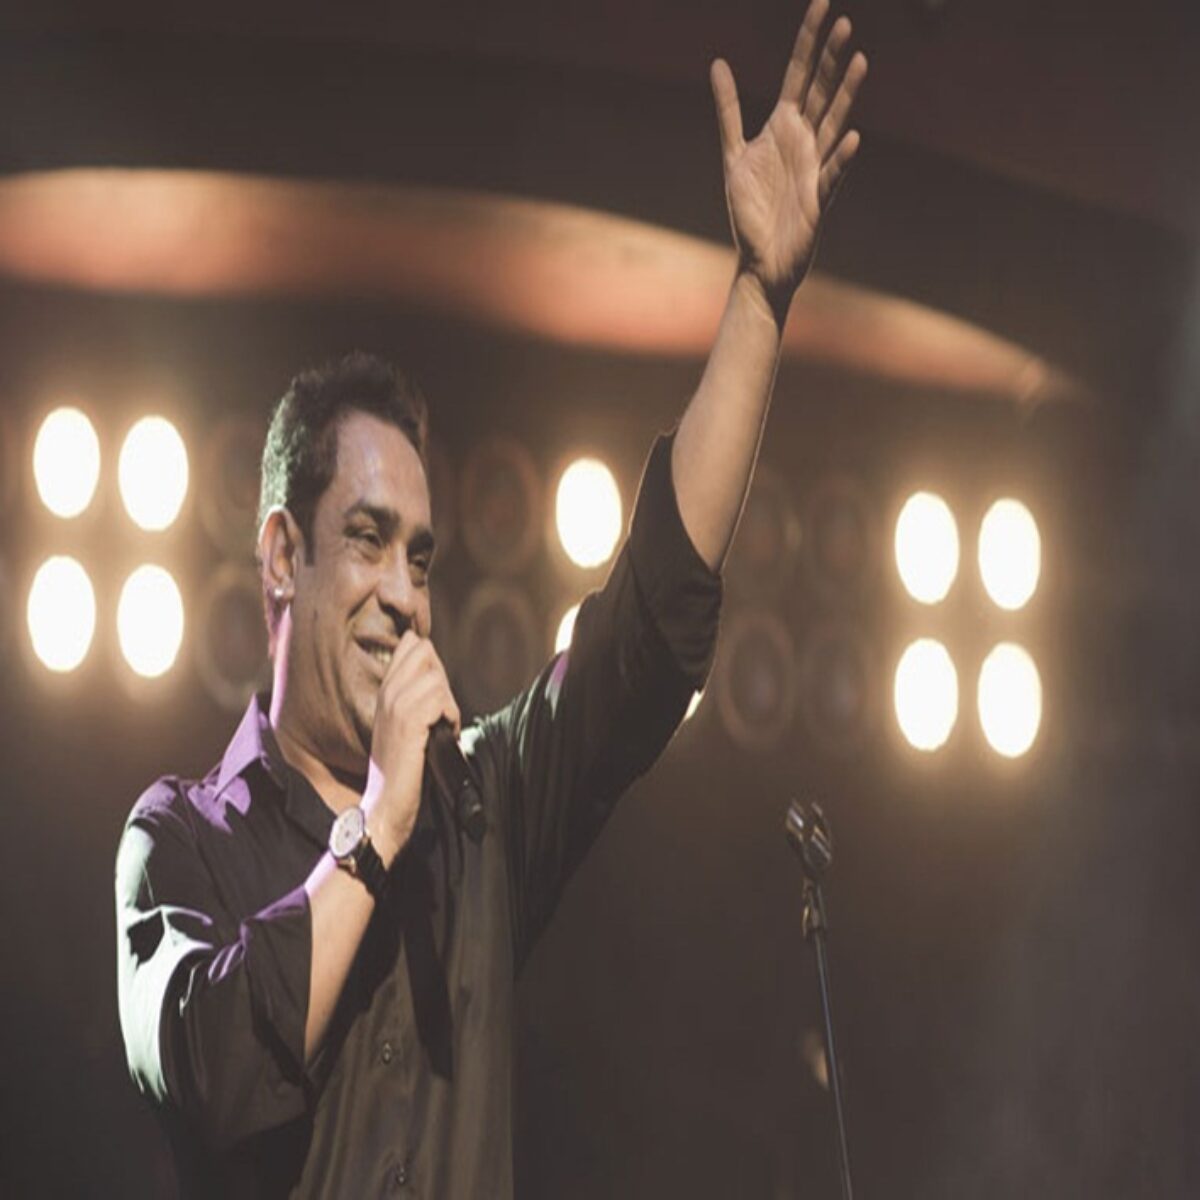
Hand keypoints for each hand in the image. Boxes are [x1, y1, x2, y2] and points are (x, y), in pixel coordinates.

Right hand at [360, 630, 459, 861]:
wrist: (386, 803)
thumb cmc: (404, 767)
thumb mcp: (406, 723)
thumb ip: (419, 695)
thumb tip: (440, 674)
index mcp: (386, 689)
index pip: (412, 644)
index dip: (432, 663)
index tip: (435, 694)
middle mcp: (388, 691)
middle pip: (426, 652)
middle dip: (441, 679)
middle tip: (438, 714)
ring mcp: (395, 704)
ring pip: (436, 676)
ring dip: (448, 703)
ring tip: (439, 728)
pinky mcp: (408, 721)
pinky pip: (442, 699)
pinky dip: (450, 718)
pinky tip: (441, 736)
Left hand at [711, 0, 866, 319]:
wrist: (759, 263)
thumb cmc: (750, 212)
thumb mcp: (733, 154)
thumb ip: (728, 110)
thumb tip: (718, 63)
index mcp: (783, 127)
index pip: (799, 74)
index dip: (809, 40)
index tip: (822, 2)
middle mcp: (803, 142)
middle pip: (821, 92)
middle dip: (831, 59)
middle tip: (844, 23)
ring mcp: (814, 168)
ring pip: (833, 124)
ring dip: (845, 95)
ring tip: (859, 61)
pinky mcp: (817, 200)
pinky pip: (831, 176)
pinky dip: (840, 159)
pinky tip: (851, 138)